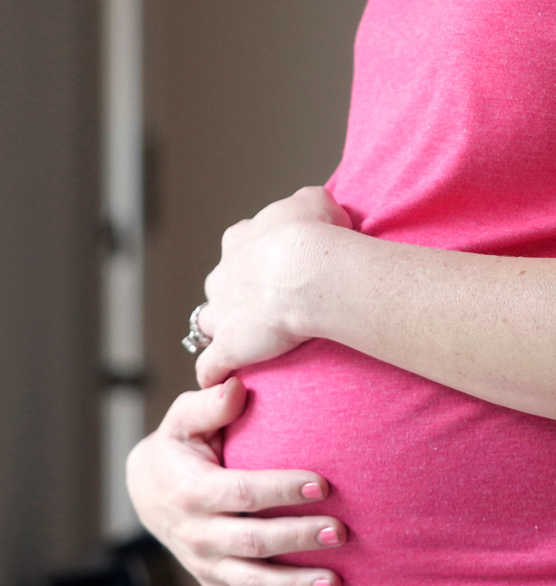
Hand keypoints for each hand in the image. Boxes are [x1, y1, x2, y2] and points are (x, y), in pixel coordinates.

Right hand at [126, 378, 345, 585]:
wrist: (147, 490)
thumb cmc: (178, 447)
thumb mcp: (183, 420)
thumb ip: (209, 404)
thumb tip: (237, 386)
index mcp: (192, 491)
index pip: (241, 493)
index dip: (281, 490)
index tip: (323, 484)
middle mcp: (197, 534)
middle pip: (252, 542)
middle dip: (297, 538)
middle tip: (341, 531)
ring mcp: (206, 564)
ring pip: (253, 582)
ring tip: (336, 581)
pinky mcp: (216, 582)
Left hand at [195, 186, 352, 387]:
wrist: (306, 269)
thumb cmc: (315, 234)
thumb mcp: (316, 201)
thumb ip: (310, 204)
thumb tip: (317, 208)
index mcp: (240, 240)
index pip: (238, 247)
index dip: (255, 259)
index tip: (277, 266)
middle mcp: (223, 276)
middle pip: (220, 287)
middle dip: (235, 296)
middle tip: (267, 306)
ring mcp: (222, 314)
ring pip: (209, 325)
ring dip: (222, 334)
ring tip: (245, 347)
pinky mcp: (228, 348)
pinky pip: (211, 368)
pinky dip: (216, 376)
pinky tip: (227, 384)